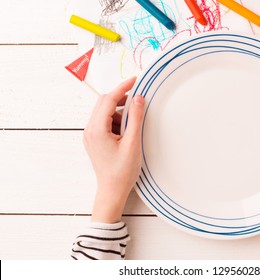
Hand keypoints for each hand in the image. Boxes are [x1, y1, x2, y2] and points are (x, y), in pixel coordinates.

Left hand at [83, 77, 144, 222]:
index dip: (123, 87)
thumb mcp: (133, 143)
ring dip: (120, 111)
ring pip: (105, 112)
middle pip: (104, 103)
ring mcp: (90, 135)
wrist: (112, 190)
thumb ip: (136, 118)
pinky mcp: (94, 139)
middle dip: (121, 98)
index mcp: (97, 129)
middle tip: (138, 98)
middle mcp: (90, 130)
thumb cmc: (122, 171)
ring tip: (134, 123)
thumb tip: (139, 98)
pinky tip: (127, 130)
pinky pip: (105, 121)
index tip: (135, 79)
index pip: (109, 100)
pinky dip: (117, 120)